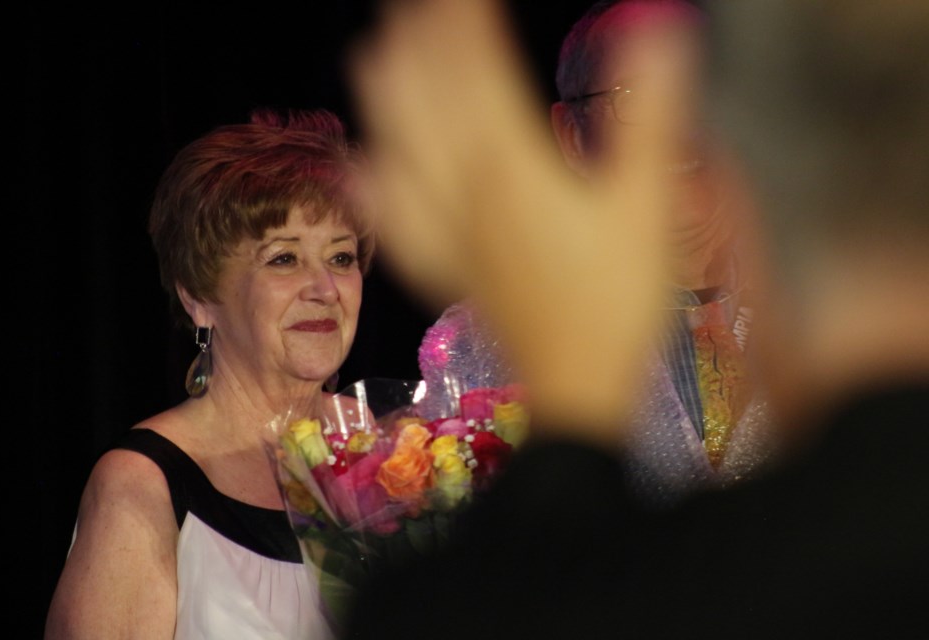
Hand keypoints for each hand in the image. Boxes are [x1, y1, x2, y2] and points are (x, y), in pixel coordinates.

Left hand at [350, 0, 694, 445]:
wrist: (577, 388)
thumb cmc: (617, 303)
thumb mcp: (648, 206)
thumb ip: (652, 116)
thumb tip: (656, 29)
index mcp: (510, 167)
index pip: (476, 68)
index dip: (463, 17)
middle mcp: (465, 192)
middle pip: (426, 100)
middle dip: (416, 40)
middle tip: (408, 4)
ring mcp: (447, 233)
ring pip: (400, 151)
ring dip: (384, 97)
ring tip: (370, 54)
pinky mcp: (446, 268)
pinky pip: (395, 220)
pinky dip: (374, 186)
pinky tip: (359, 167)